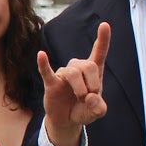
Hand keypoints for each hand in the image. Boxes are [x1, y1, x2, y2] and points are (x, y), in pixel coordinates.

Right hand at [39, 21, 109, 145]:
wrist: (66, 121)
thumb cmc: (83, 110)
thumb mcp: (96, 112)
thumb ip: (99, 107)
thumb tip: (91, 98)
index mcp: (93, 72)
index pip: (99, 52)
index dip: (102, 39)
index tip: (104, 25)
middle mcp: (78, 69)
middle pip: (88, 65)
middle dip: (92, 83)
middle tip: (89, 98)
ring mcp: (64, 74)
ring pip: (73, 73)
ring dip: (80, 88)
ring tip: (80, 99)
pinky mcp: (51, 83)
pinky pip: (47, 72)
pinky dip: (44, 64)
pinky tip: (41, 55)